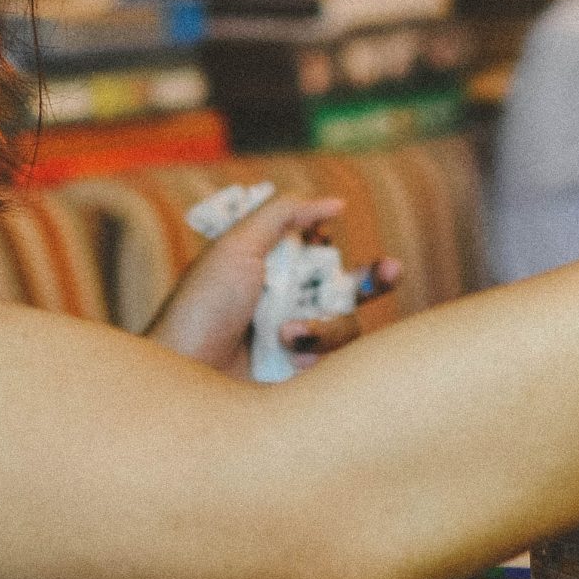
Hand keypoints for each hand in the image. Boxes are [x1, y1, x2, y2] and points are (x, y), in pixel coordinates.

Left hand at [143, 191, 400, 378]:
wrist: (188, 374)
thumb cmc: (202, 307)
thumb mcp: (236, 246)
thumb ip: (284, 215)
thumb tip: (335, 202)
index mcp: (268, 269)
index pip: (315, 249)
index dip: (326, 241)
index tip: (325, 233)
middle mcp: (288, 303)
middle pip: (347, 285)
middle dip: (375, 277)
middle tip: (390, 270)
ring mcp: (300, 341)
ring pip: (347, 320)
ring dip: (325, 322)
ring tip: (287, 333)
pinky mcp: (306, 375)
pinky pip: (340, 357)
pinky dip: (318, 346)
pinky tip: (289, 350)